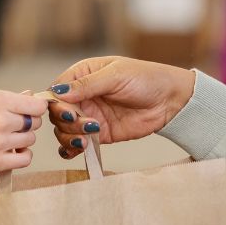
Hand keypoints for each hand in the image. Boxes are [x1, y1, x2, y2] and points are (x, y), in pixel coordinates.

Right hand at [0, 90, 49, 176]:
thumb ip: (5, 100)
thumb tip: (30, 95)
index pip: (37, 105)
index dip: (36, 108)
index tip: (30, 112)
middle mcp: (1, 119)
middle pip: (35, 123)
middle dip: (27, 124)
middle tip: (11, 127)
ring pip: (29, 141)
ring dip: (21, 141)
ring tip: (3, 140)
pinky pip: (24, 160)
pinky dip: (21, 157)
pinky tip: (9, 153)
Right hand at [45, 56, 193, 159]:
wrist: (170, 101)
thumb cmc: (146, 79)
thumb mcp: (115, 75)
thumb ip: (87, 84)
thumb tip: (58, 92)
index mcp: (82, 75)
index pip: (55, 91)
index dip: (55, 103)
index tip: (67, 111)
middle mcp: (82, 96)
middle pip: (57, 113)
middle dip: (66, 121)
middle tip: (85, 123)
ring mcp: (89, 116)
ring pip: (64, 130)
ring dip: (70, 136)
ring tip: (88, 136)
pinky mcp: (99, 134)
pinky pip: (77, 143)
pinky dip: (72, 148)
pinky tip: (79, 149)